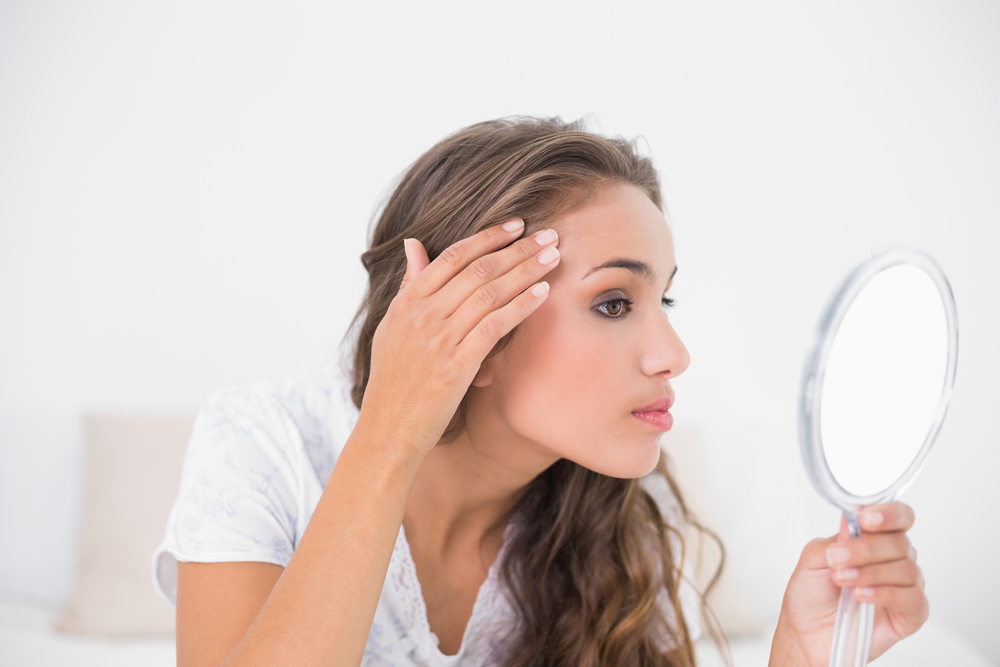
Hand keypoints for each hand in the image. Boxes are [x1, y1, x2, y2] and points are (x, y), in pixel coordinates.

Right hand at [360, 219, 560, 456]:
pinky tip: (542, 293)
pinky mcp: (455, 365)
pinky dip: (520, 306)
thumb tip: (413, 243)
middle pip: (477, 269)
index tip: (516, 225)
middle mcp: (422, 314)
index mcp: (407, 302)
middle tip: (548, 235)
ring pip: (489, 292)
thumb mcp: (392, 327)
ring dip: (526, 271)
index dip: (487, 237)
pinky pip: (494, 326)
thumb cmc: (394, 382)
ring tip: (553, 256)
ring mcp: (438, 339)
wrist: (388, 430)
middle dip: (517, 249)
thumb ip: (409, 285)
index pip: (452, 256)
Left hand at [769, 502, 928, 666]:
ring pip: (906, 569)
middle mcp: (893, 560)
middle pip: (899, 542)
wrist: (805, 633)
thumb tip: (851, 519)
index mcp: (873, 539)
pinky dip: (885, 594)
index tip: (865, 519)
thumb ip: (834, 540)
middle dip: (864, 549)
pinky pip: (913, 599)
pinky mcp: (910, 614)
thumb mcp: (812, 559)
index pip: (898, 517)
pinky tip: (862, 595)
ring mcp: (903, 587)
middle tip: (836, 560)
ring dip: (869, 572)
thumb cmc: (811, 595)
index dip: (888, 514)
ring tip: (842, 580)